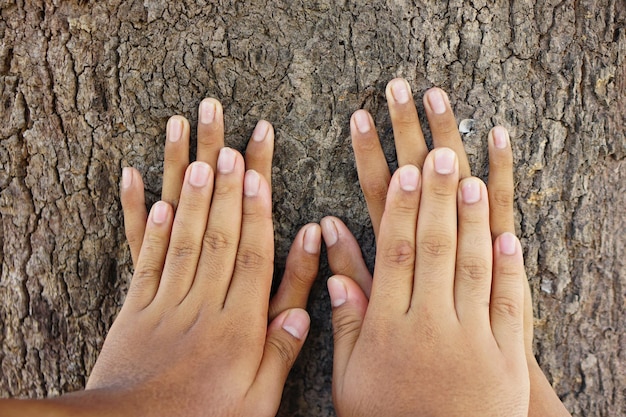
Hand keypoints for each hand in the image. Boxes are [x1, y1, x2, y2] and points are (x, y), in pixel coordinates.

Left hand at [0, 101, 316, 415]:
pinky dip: (146, 223)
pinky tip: (150, 192)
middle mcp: (203, 304)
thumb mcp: (257, 399)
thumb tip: (304, 310)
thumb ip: (280, 351)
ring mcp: (166, 301)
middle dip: (229, 188)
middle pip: (220, 235)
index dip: (258, 214)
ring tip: (202, 155)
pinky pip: (143, 257)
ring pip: (183, 238)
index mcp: (237, 325)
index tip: (260, 176)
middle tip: (234, 144)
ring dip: (193, 193)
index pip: (253, 257)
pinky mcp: (136, 306)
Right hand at [328, 149, 528, 415]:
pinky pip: (509, 302)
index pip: (396, 252)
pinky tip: (508, 235)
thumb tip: (331, 260)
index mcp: (388, 326)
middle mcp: (430, 324)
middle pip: (434, 247)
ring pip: (471, 266)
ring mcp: (472, 338)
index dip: (403, 208)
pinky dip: (509, 266)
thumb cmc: (387, 416)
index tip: (406, 171)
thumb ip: (345, 314)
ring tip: (471, 179)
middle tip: (440, 154)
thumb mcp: (350, 374)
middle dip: (438, 196)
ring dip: (472, 219)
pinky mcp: (505, 356)